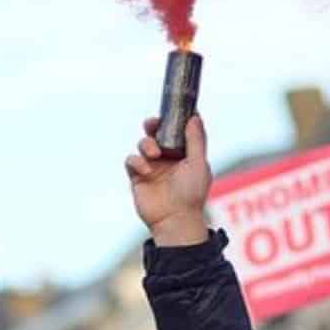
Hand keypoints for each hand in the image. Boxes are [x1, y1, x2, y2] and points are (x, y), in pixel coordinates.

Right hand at [125, 115, 211, 246]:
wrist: (175, 219)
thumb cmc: (191, 194)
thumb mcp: (198, 163)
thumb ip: (196, 140)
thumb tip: (194, 116)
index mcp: (184, 154)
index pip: (177, 131)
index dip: (172, 120)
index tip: (170, 110)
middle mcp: (168, 159)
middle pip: (157, 133)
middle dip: (153, 125)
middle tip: (152, 123)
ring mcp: (152, 167)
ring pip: (143, 144)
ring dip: (146, 144)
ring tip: (154, 153)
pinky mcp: (138, 177)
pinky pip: (131, 160)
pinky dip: (136, 161)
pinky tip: (146, 170)